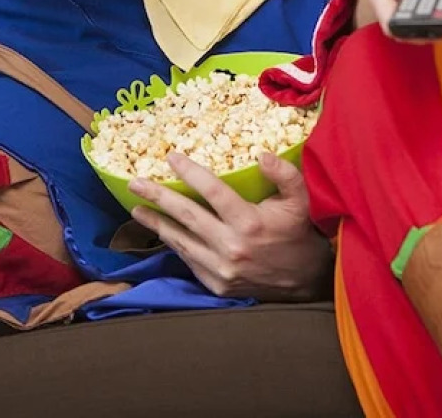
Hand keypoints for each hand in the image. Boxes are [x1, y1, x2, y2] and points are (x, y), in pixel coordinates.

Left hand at [128, 151, 332, 300]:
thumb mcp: (302, 199)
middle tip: (135, 183)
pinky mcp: (217, 285)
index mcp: (250, 223)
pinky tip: (163, 232)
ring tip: (137, 209)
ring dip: (156, 224)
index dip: (189, 173)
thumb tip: (261, 155)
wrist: (307, 280)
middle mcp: (232, 247)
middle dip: (157, 197)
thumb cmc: (301, 233)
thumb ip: (284, 174)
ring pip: (181, 241)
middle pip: (187, 216)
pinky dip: (176, 244)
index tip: (171, 158)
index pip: (212, 192)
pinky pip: (189, 260)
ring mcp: (221, 270)